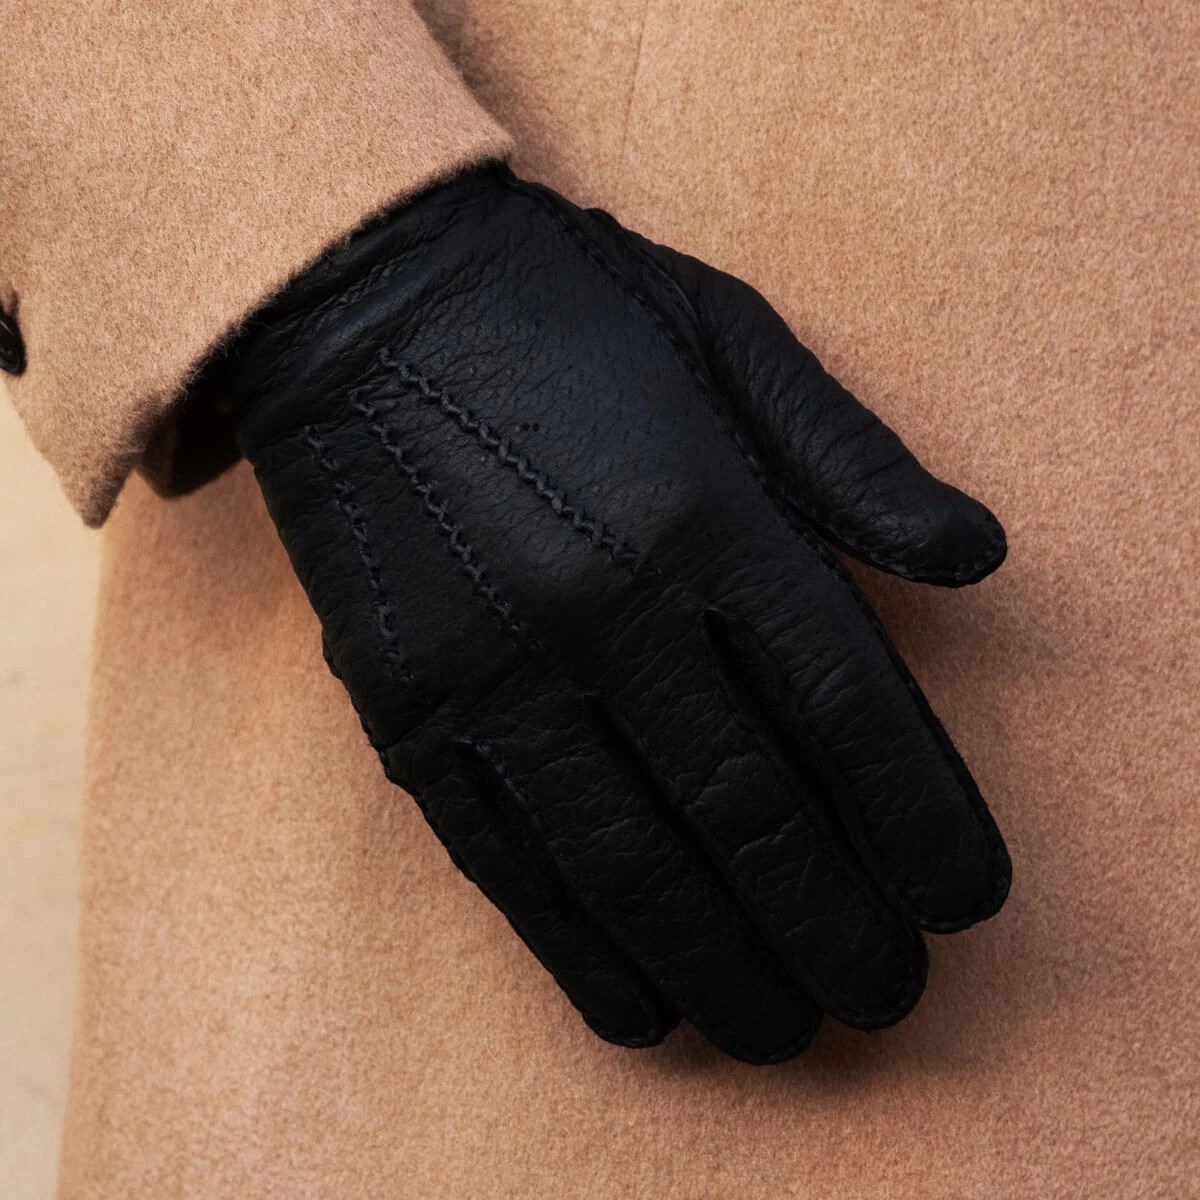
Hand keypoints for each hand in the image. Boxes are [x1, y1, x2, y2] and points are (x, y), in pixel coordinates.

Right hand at [206, 163, 1009, 1062]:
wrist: (358, 299)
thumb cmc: (564, 311)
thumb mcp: (730, 334)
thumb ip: (853, 454)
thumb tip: (979, 556)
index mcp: (702, 512)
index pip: (847, 705)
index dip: (920, 819)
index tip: (965, 900)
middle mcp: (604, 606)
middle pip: (750, 809)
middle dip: (833, 923)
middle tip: (887, 997)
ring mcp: (495, 667)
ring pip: (631, 861)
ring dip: (720, 963)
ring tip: (783, 1031)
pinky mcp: (407, 706)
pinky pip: (504, 859)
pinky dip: (578, 949)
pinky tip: (639, 1006)